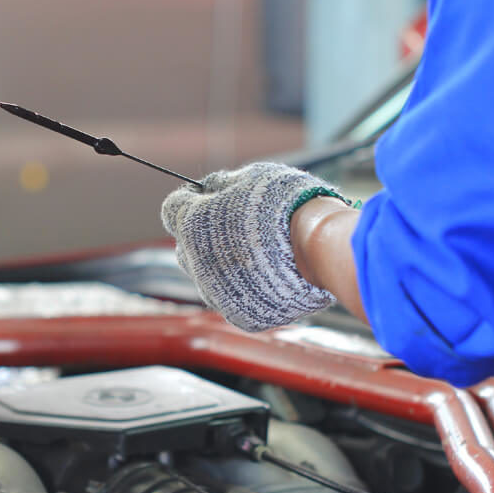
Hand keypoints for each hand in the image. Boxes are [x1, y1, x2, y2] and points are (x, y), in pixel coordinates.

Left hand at [161, 162, 345, 331]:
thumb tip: (209, 188)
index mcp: (191, 224)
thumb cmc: (287, 205)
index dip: (191, 200)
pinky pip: (233, 301)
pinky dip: (245, 290)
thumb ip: (222, 184)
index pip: (172, 209)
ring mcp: (218, 294)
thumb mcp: (251, 176)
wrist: (321, 247)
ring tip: (256, 252)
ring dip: (222, 266)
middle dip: (203, 237)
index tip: (208, 198)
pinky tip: (267, 275)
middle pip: (186, 248)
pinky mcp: (242, 316)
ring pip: (207, 279)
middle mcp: (196, 264)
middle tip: (235, 226)